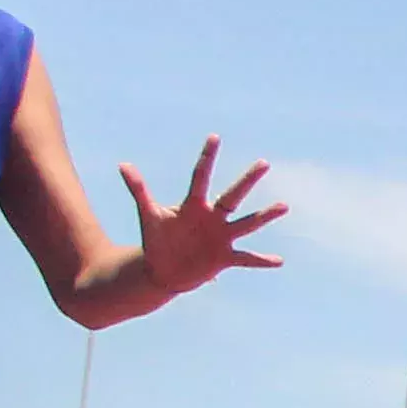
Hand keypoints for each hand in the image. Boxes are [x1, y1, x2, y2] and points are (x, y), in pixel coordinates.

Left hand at [116, 139, 287, 300]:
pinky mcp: (224, 257)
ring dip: (265, 215)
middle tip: (263, 163)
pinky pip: (247, 258)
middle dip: (247, 180)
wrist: (163, 270)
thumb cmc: (157, 239)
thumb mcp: (148, 215)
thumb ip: (138, 190)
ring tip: (284, 205)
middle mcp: (212, 217)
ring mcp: (221, 237)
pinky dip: (262, 260)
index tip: (215, 136)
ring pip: (247, 223)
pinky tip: (279, 261)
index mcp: (193, 205)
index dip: (206, 157)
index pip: (200, 177)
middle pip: (233, 196)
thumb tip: (123, 164)